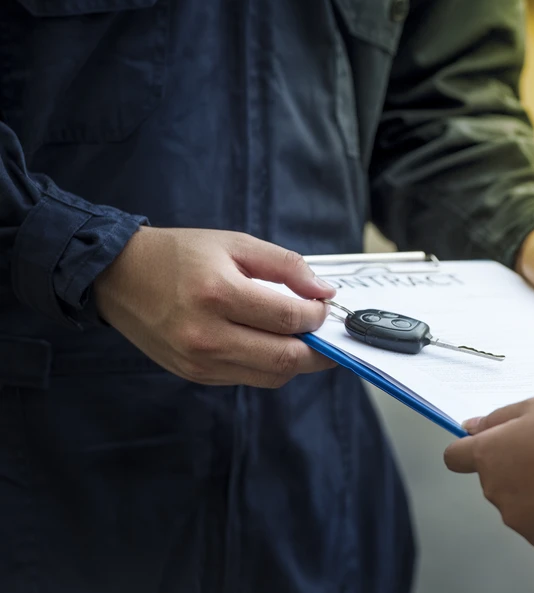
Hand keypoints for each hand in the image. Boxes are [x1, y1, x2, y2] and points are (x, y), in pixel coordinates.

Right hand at [94, 227, 336, 387]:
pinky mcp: (194, 375)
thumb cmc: (179, 255)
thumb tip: (324, 292)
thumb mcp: (235, 243)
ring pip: (271, 376)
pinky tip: (269, 343)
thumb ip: (286, 266)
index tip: (324, 306)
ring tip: (302, 338)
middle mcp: (207, 335)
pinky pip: (248, 379)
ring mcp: (199, 361)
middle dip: (318, 349)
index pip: (289, 318)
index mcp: (219, 294)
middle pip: (285, 358)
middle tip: (326, 333)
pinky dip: (268, 365)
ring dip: (296, 361)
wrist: (119, 277)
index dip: (317, 315)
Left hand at [444, 396, 533, 549]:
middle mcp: (493, 488)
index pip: (455, 457)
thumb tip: (470, 427)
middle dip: (513, 468)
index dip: (468, 451)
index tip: (487, 447)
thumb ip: (497, 419)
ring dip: (533, 491)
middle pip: (493, 478)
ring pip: (516, 502)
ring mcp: (515, 517)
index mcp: (488, 454)